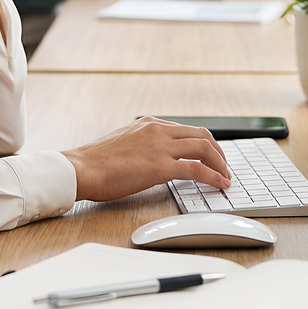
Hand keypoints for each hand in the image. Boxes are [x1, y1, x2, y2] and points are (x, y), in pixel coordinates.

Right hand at [61, 116, 230, 201]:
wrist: (81, 169)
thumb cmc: (96, 162)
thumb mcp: (124, 143)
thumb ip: (143, 145)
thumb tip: (155, 158)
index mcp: (150, 124)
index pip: (187, 130)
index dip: (205, 144)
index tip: (212, 156)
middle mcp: (158, 130)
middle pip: (202, 135)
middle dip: (219, 152)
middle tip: (224, 167)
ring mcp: (160, 147)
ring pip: (204, 148)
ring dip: (221, 164)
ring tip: (226, 177)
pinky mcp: (160, 166)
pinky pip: (197, 169)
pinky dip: (214, 176)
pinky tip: (220, 184)